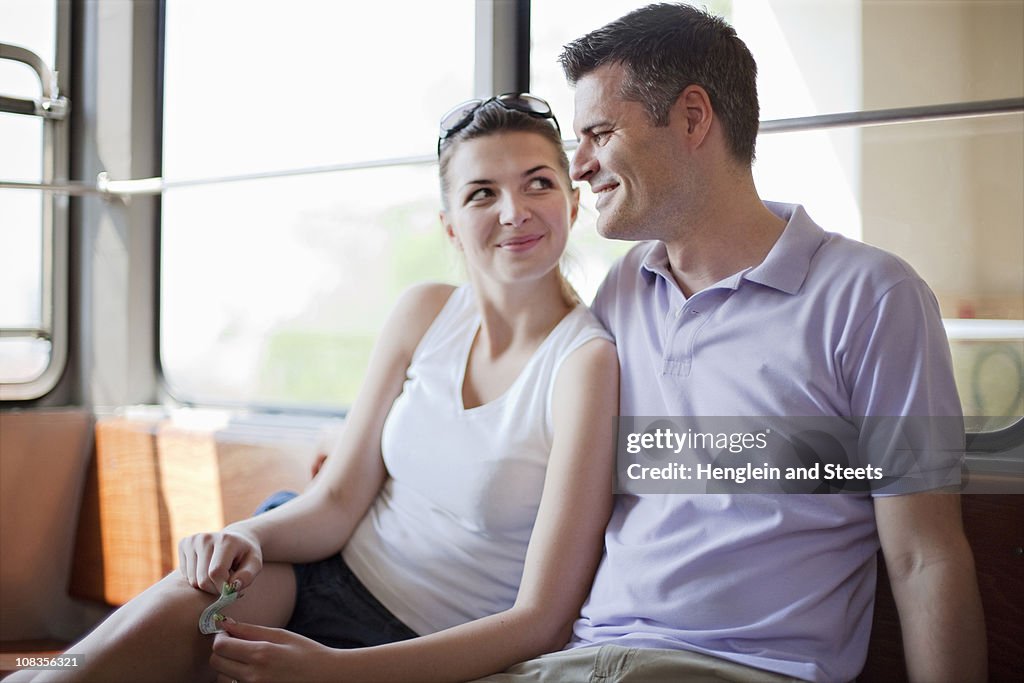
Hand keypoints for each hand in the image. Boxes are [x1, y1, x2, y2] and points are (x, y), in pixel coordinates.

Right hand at [178, 528, 262, 594]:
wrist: (235, 538)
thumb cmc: (245, 555)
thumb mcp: (255, 564)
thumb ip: (247, 576)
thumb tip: (234, 586)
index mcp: (225, 540)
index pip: (216, 572)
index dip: (223, 587)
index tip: (231, 588)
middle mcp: (205, 538)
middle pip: (202, 579)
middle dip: (214, 589)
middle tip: (225, 584)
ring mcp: (192, 540)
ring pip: (192, 580)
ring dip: (205, 585)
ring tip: (218, 576)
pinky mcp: (183, 544)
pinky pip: (185, 574)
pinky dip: (196, 578)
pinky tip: (207, 569)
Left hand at [211, 621, 336, 682]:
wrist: (325, 677)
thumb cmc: (306, 653)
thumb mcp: (281, 635)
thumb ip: (250, 630)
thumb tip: (226, 623)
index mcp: (261, 655)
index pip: (220, 646)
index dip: (221, 636)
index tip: (229, 632)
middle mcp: (253, 676)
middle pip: (216, 663)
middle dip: (222, 650)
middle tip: (236, 643)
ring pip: (222, 676)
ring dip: (228, 665)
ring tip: (247, 658)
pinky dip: (237, 677)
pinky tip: (254, 670)